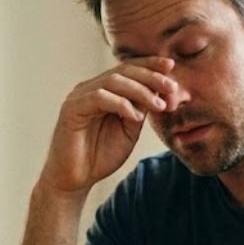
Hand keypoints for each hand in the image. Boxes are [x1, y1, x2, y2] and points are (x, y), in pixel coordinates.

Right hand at [39, 57, 180, 195]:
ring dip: (140, 91)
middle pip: (123, 71)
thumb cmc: (100, 155)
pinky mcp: (72, 109)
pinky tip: (135, 116)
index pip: (128, 69)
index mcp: (104, 90)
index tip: (171, 65)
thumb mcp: (129, 130)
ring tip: (158, 106)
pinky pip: (99, 97)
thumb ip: (140, 109)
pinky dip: (121, 104)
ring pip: (113, 81)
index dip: (150, 64)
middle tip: (171, 87)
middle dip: (150, 77)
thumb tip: (160, 92)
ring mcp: (80, 97)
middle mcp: (91, 88)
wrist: (75, 180)